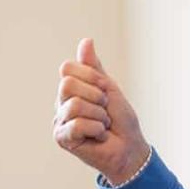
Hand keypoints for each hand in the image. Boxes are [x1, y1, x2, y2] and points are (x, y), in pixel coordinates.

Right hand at [53, 39, 150, 184]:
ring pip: (74, 105)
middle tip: (104, 109)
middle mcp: (61, 102)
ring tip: (103, 125)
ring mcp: (59, 120)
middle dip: (95, 96)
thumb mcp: (108, 87)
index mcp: (71, 88)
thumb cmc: (120, 119)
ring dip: (98, 115)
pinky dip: (96, 129)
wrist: (130, 147)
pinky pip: (76, 125)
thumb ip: (93, 67)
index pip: (67, 68)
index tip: (104, 89)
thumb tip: (86, 41)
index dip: (90, 76)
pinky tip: (98, 136)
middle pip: (67, 84)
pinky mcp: (61, 138)